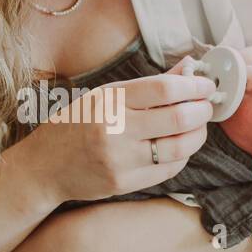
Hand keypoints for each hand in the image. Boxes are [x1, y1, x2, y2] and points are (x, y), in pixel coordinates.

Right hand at [24, 56, 218, 203]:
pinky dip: (182, 156)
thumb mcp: (104, 96)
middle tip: (207, 105)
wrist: (44, 167)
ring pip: (179, 147)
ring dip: (198, 135)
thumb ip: (148, 85)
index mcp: (109, 100)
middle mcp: (114, 129)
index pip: (165, 88)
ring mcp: (119, 159)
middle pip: (179, 117)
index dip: (194, 85)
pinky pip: (168, 169)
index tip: (207, 85)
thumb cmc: (74, 125)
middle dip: (203, 110)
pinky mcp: (124, 183)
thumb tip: (189, 68)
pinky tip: (180, 146)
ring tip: (197, 126)